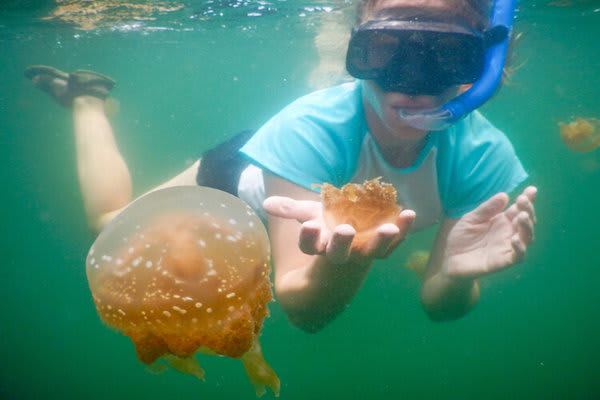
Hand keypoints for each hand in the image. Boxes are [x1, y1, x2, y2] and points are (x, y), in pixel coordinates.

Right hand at [263, 196, 415, 264]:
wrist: (349, 246)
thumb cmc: (326, 227)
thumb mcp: (309, 216)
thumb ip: (291, 209)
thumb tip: (267, 202)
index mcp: (318, 246)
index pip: (309, 246)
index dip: (308, 238)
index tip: (308, 226)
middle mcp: (340, 254)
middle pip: (339, 253)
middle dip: (341, 243)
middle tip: (344, 231)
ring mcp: (363, 253)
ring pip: (372, 252)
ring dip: (381, 241)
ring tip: (389, 228)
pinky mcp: (383, 248)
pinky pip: (395, 242)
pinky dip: (403, 230)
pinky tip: (410, 214)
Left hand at [443, 186, 536, 278]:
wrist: (450, 259)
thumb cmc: (462, 238)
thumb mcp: (471, 219)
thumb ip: (486, 209)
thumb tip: (504, 195)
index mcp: (502, 221)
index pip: (518, 209)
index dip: (527, 200)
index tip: (531, 189)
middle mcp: (508, 233)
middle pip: (526, 222)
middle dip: (528, 210)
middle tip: (523, 200)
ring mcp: (507, 247)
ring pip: (527, 238)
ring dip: (527, 227)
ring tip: (522, 216)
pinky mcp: (503, 262)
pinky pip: (517, 256)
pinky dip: (520, 248)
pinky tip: (514, 239)